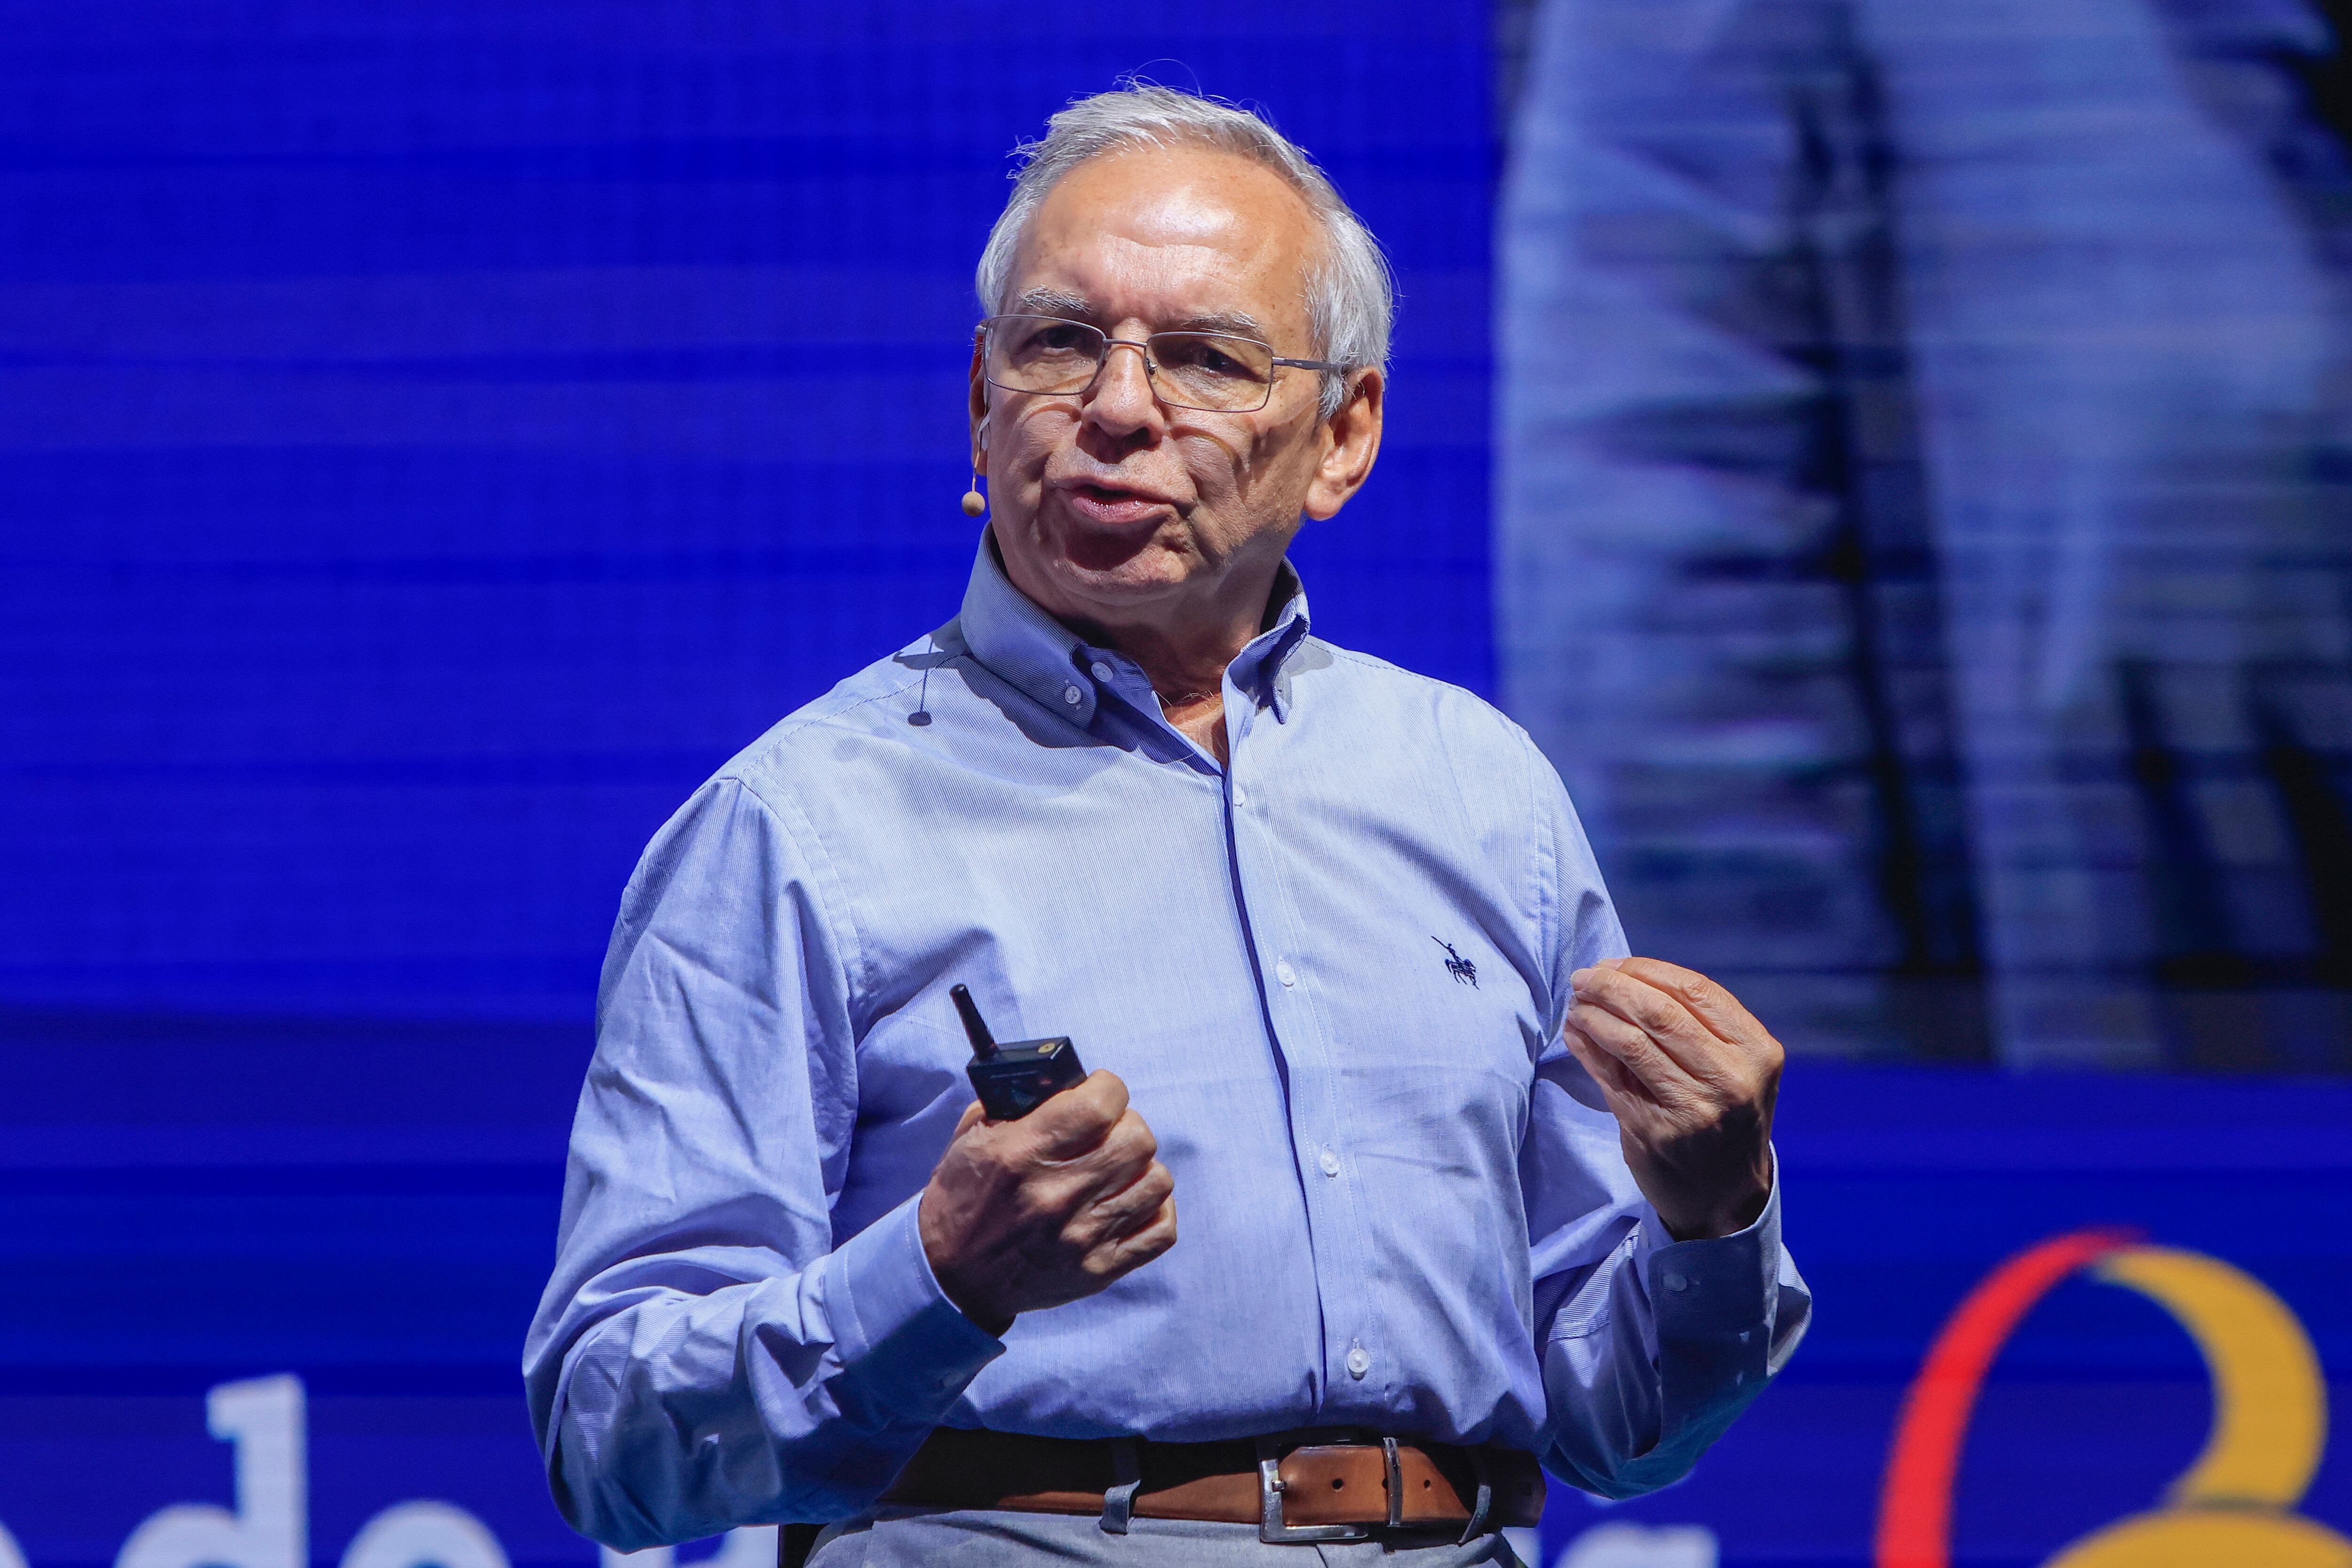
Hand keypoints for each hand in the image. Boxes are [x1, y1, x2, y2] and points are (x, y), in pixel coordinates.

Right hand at [917, 1070, 1176, 1334]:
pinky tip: (1130, 1201)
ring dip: (1141, 1168)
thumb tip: (1065, 1080)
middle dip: (1125, 1125)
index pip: (1100, 1104)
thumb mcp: (973, 1137)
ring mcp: (1084, 1237)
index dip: (1107, 1088)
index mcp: (1024, 1154)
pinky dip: (1154, 1210)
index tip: (1098, 1092)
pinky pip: (1161, 1231)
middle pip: (1138, 1140)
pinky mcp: (1099, 1270)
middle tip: (1107, 1133)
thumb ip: (1017, 1101)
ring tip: (1116, 1170)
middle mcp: (1058, 1195)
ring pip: (1157, 1181)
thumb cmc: (963, 1199)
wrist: (951, 1277)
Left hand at [1563, 957, 1781, 1241]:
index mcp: (1757, 1050)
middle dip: (1613, 986)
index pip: (1695, 989)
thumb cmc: (1726, 1116)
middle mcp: (1730, 1077)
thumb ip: (1694, 1023)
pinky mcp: (1656, 1131)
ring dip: (1594, 1014)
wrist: (1726, 1195)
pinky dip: (1588, 1047)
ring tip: (1577, 1003)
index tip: (1614, 964)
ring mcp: (1694, 1107)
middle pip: (1659, 1011)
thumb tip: (1620, 973)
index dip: (1646, 970)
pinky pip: (1611, 1076)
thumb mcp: (1734, 1066)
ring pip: (1631, 1041)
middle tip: (1584, 978)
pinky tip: (1575, 1032)